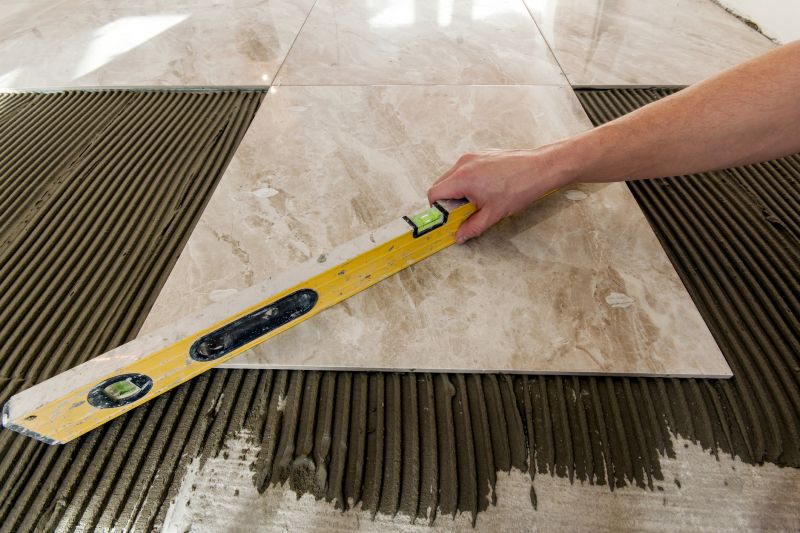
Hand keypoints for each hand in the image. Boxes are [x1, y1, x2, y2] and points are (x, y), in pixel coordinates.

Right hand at [427, 144, 572, 242]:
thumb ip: (471, 227)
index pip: (434, 193)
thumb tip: (459, 236)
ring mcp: (472, 157)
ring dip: (458, 191)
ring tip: (476, 201)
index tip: (447, 219)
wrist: (541, 168)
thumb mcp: (493, 214)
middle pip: (441, 184)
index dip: (437, 210)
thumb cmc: (520, 187)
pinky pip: (465, 170)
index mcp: (463, 178)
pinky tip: (485, 190)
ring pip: (452, 177)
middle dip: (447, 201)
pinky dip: (467, 182)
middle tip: (462, 213)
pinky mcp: (481, 155)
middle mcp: (464, 164)